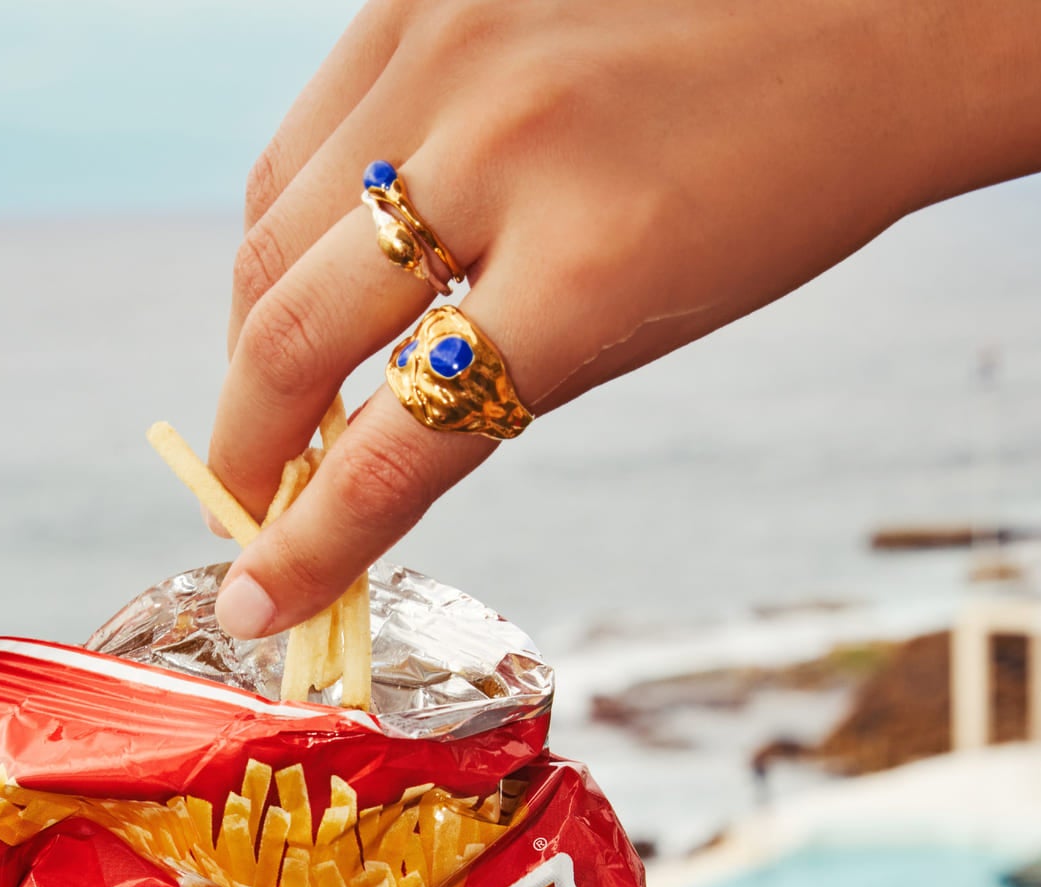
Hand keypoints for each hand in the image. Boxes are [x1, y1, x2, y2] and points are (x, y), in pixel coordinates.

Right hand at [208, 0, 1040, 640]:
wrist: (867, 11)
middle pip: (292, 334)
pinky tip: (311, 273)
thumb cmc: (770, 190)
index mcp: (593, 263)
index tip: (258, 600)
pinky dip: (286, 226)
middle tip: (245, 506)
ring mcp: (453, 45)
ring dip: (252, 341)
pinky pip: (297, 137)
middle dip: (246, 449)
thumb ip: (486, 389)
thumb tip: (341, 475)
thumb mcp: (642, 326)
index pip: (395, 449)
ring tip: (278, 398)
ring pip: (268, 231)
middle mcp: (507, 143)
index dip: (310, 547)